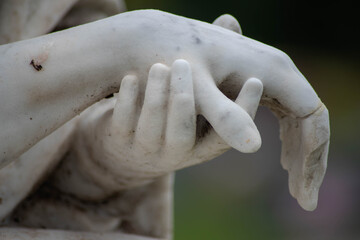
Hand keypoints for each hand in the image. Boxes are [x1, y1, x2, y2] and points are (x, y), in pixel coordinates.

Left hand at [83, 59, 262, 189]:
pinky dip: (127, 100)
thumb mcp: (197, 98)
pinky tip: (130, 78)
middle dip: (182, 101)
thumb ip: (212, 63)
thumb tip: (230, 23)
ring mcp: (144, 149)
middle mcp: (174, 153)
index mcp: (199, 145)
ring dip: (156, 97)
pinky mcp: (119, 141)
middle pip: (181, 135)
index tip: (253, 80)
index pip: (223, 137)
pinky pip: (122, 125)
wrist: (131, 141)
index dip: (241, 112)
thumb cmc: (172, 112)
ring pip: (151, 131)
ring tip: (159, 66)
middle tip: (183, 64)